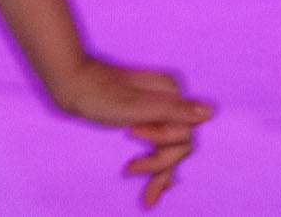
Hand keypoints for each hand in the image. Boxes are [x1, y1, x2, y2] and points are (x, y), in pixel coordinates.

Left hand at [44, 54, 213, 208]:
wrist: (71, 83)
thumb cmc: (100, 96)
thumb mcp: (136, 107)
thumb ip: (174, 111)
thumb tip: (210, 112)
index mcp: (172, 94)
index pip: (185, 133)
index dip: (163, 149)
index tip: (132, 152)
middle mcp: (169, 100)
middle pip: (179, 141)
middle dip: (162, 166)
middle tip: (139, 185)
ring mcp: (157, 108)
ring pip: (169, 145)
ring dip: (159, 170)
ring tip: (147, 197)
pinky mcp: (143, 116)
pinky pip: (157, 143)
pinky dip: (155, 161)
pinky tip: (151, 179)